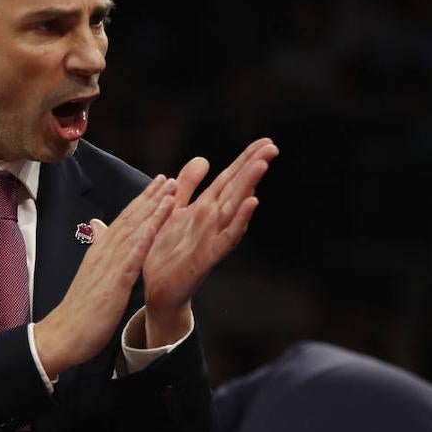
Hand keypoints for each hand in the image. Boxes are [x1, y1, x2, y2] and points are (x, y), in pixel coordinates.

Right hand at [33, 175, 176, 377]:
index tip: (157, 185)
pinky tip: (156, 226)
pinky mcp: (113, 283)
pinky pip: (131, 258)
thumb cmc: (80, 309)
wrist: (63, 335)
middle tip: (167, 178)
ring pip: (133, 232)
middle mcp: (103, 253)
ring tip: (169, 191)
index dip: (141, 202)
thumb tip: (97, 226)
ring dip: (152, 210)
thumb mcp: (91, 274)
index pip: (123, 221)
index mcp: (100, 252)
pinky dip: (143, 239)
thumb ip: (97, 249)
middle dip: (149, 197)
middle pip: (129, 219)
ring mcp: (108, 266)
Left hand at [140, 138, 278, 346]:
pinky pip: (227, 236)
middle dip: (253, 167)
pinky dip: (240, 220)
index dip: (245, 158)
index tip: (265, 141)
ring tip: (262, 165)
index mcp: (206, 207)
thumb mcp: (174, 211)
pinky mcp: (209, 256)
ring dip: (249, 186)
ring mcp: (213, 237)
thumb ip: (188, 186)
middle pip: (236, 188)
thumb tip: (204, 159)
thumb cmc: (167, 252)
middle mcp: (214, 220)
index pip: (229, 177)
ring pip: (235, 206)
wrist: (159, 290)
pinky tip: (251, 203)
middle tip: (273, 147)